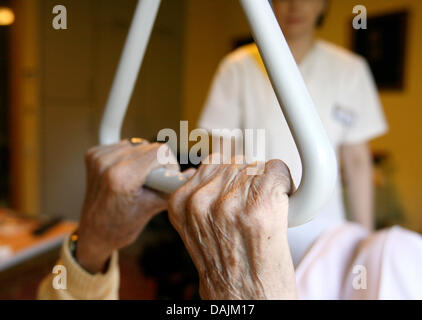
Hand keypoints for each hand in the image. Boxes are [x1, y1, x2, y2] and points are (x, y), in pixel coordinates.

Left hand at [76, 140, 177, 273]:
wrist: (94, 232)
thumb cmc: (121, 226)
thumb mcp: (152, 207)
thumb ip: (172, 187)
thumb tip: (192, 173)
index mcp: (122, 178)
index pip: (159, 152)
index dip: (169, 164)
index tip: (167, 178)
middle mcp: (107, 164)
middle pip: (149, 146)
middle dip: (156, 163)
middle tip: (152, 183)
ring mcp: (98, 158)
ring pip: (137, 144)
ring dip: (142, 159)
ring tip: (137, 179)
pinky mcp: (93, 154)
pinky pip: (123, 146)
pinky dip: (129, 157)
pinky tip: (126, 173)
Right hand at [168, 156, 296, 299]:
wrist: (245, 299)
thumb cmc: (227, 269)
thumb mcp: (199, 229)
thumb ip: (203, 198)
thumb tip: (220, 168)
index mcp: (182, 204)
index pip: (213, 161)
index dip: (233, 175)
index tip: (240, 187)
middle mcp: (201, 200)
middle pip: (237, 161)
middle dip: (250, 179)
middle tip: (254, 206)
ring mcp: (229, 203)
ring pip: (257, 165)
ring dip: (267, 182)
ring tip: (264, 210)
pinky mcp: (260, 207)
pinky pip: (277, 171)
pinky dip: (285, 184)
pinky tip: (280, 207)